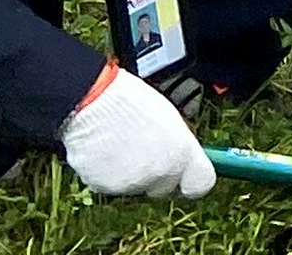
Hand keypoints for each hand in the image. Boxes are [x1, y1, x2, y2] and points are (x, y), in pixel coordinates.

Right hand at [61, 65, 215, 198]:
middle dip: (156, 177)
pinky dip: (107, 174)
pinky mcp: (105, 188)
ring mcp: (133, 184)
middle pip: (164, 189)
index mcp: (183, 153)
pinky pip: (110, 186)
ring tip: (119, 144)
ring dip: (129, 174)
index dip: (191, 181)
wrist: (91, 102)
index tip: (185, 175)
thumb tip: (182, 159)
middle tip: (143, 153)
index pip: (200, 184)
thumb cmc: (130, 102)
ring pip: (135, 187)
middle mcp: (161, 173)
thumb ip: (178, 146)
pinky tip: (103, 151)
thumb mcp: (169, 119)